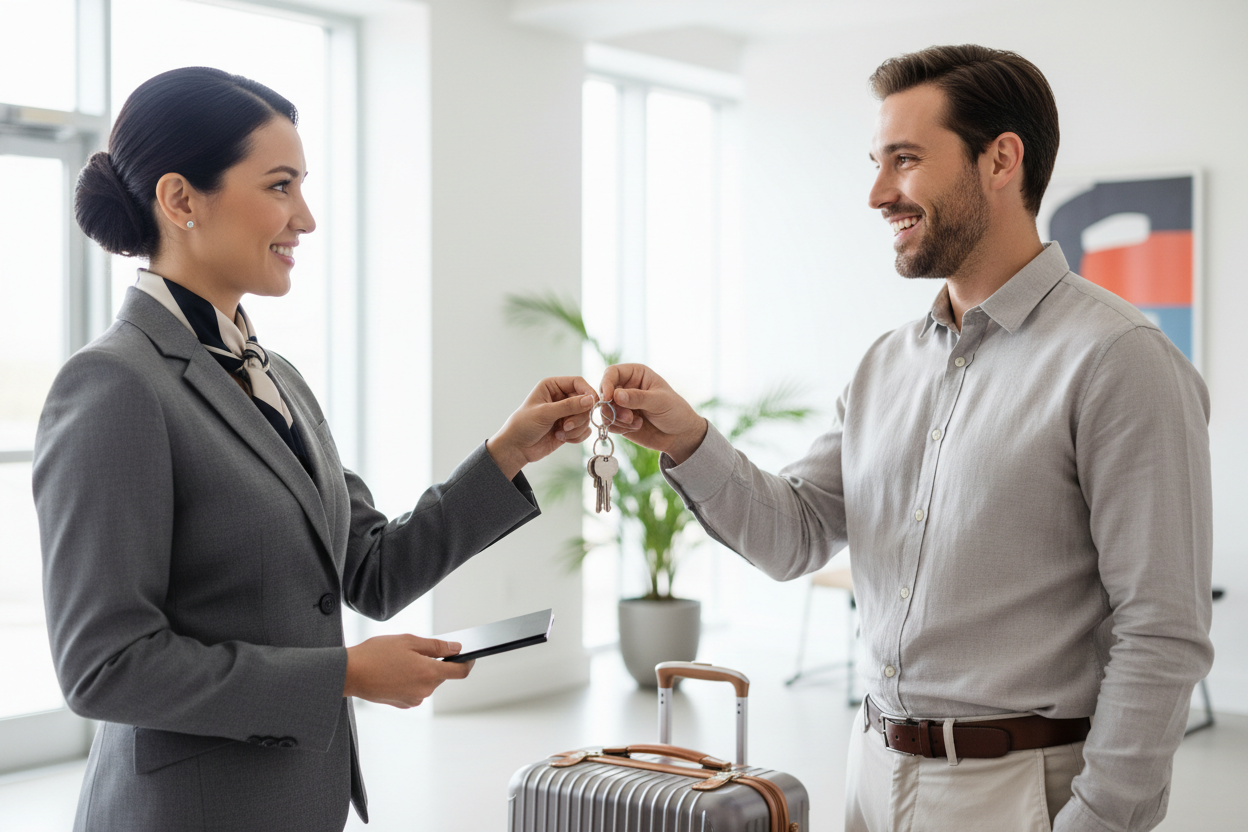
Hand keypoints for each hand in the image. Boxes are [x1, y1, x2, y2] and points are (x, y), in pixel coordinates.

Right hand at [343, 635, 472, 708]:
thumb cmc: (376, 654)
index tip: (469, 655)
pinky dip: (410, 680)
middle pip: (440, 675)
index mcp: (429, 673)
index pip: (460, 671)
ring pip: (427, 682)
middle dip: (434, 662)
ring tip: (398, 661)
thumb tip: (456, 648)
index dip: (467, 662)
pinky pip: (415, 690)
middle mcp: (425, 690)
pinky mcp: (403, 704)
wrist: (349, 674)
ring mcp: (414, 699)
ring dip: (420, 671)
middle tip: (414, 650)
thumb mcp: (409, 641)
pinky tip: (393, 672)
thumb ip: (436, 646)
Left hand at [487, 376, 596, 478]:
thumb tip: (591, 400)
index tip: (593, 404)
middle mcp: (561, 397)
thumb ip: (568, 406)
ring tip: (561, 433)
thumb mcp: (545, 413)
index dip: (588, 392)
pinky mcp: (569, 428)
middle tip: (566, 425)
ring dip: (576, 428)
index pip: (578, 383)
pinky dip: (577, 436)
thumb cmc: (524, 425)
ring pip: (586, 417)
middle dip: (579, 416)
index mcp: (553, 386)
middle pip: (586, 401)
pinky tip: (562, 438)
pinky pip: (584, 430)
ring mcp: (566, 413)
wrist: (517, 448)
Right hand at [599, 364, 706, 463]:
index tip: (608, 398)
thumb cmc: (675, 412)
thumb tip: (616, 395)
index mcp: (636, 374)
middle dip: (612, 407)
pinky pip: (609, 424)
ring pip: (604, 410)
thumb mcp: (660, 402)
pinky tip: (635, 427)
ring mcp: (621, 405)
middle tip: (628, 417)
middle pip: (604, 392)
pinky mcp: (620, 421)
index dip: (606, 384)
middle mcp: (625, 387)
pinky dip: (619, 428)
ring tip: (636, 423)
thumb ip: (638, 398)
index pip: (612, 373)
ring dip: (617, 419)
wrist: (680, 435)